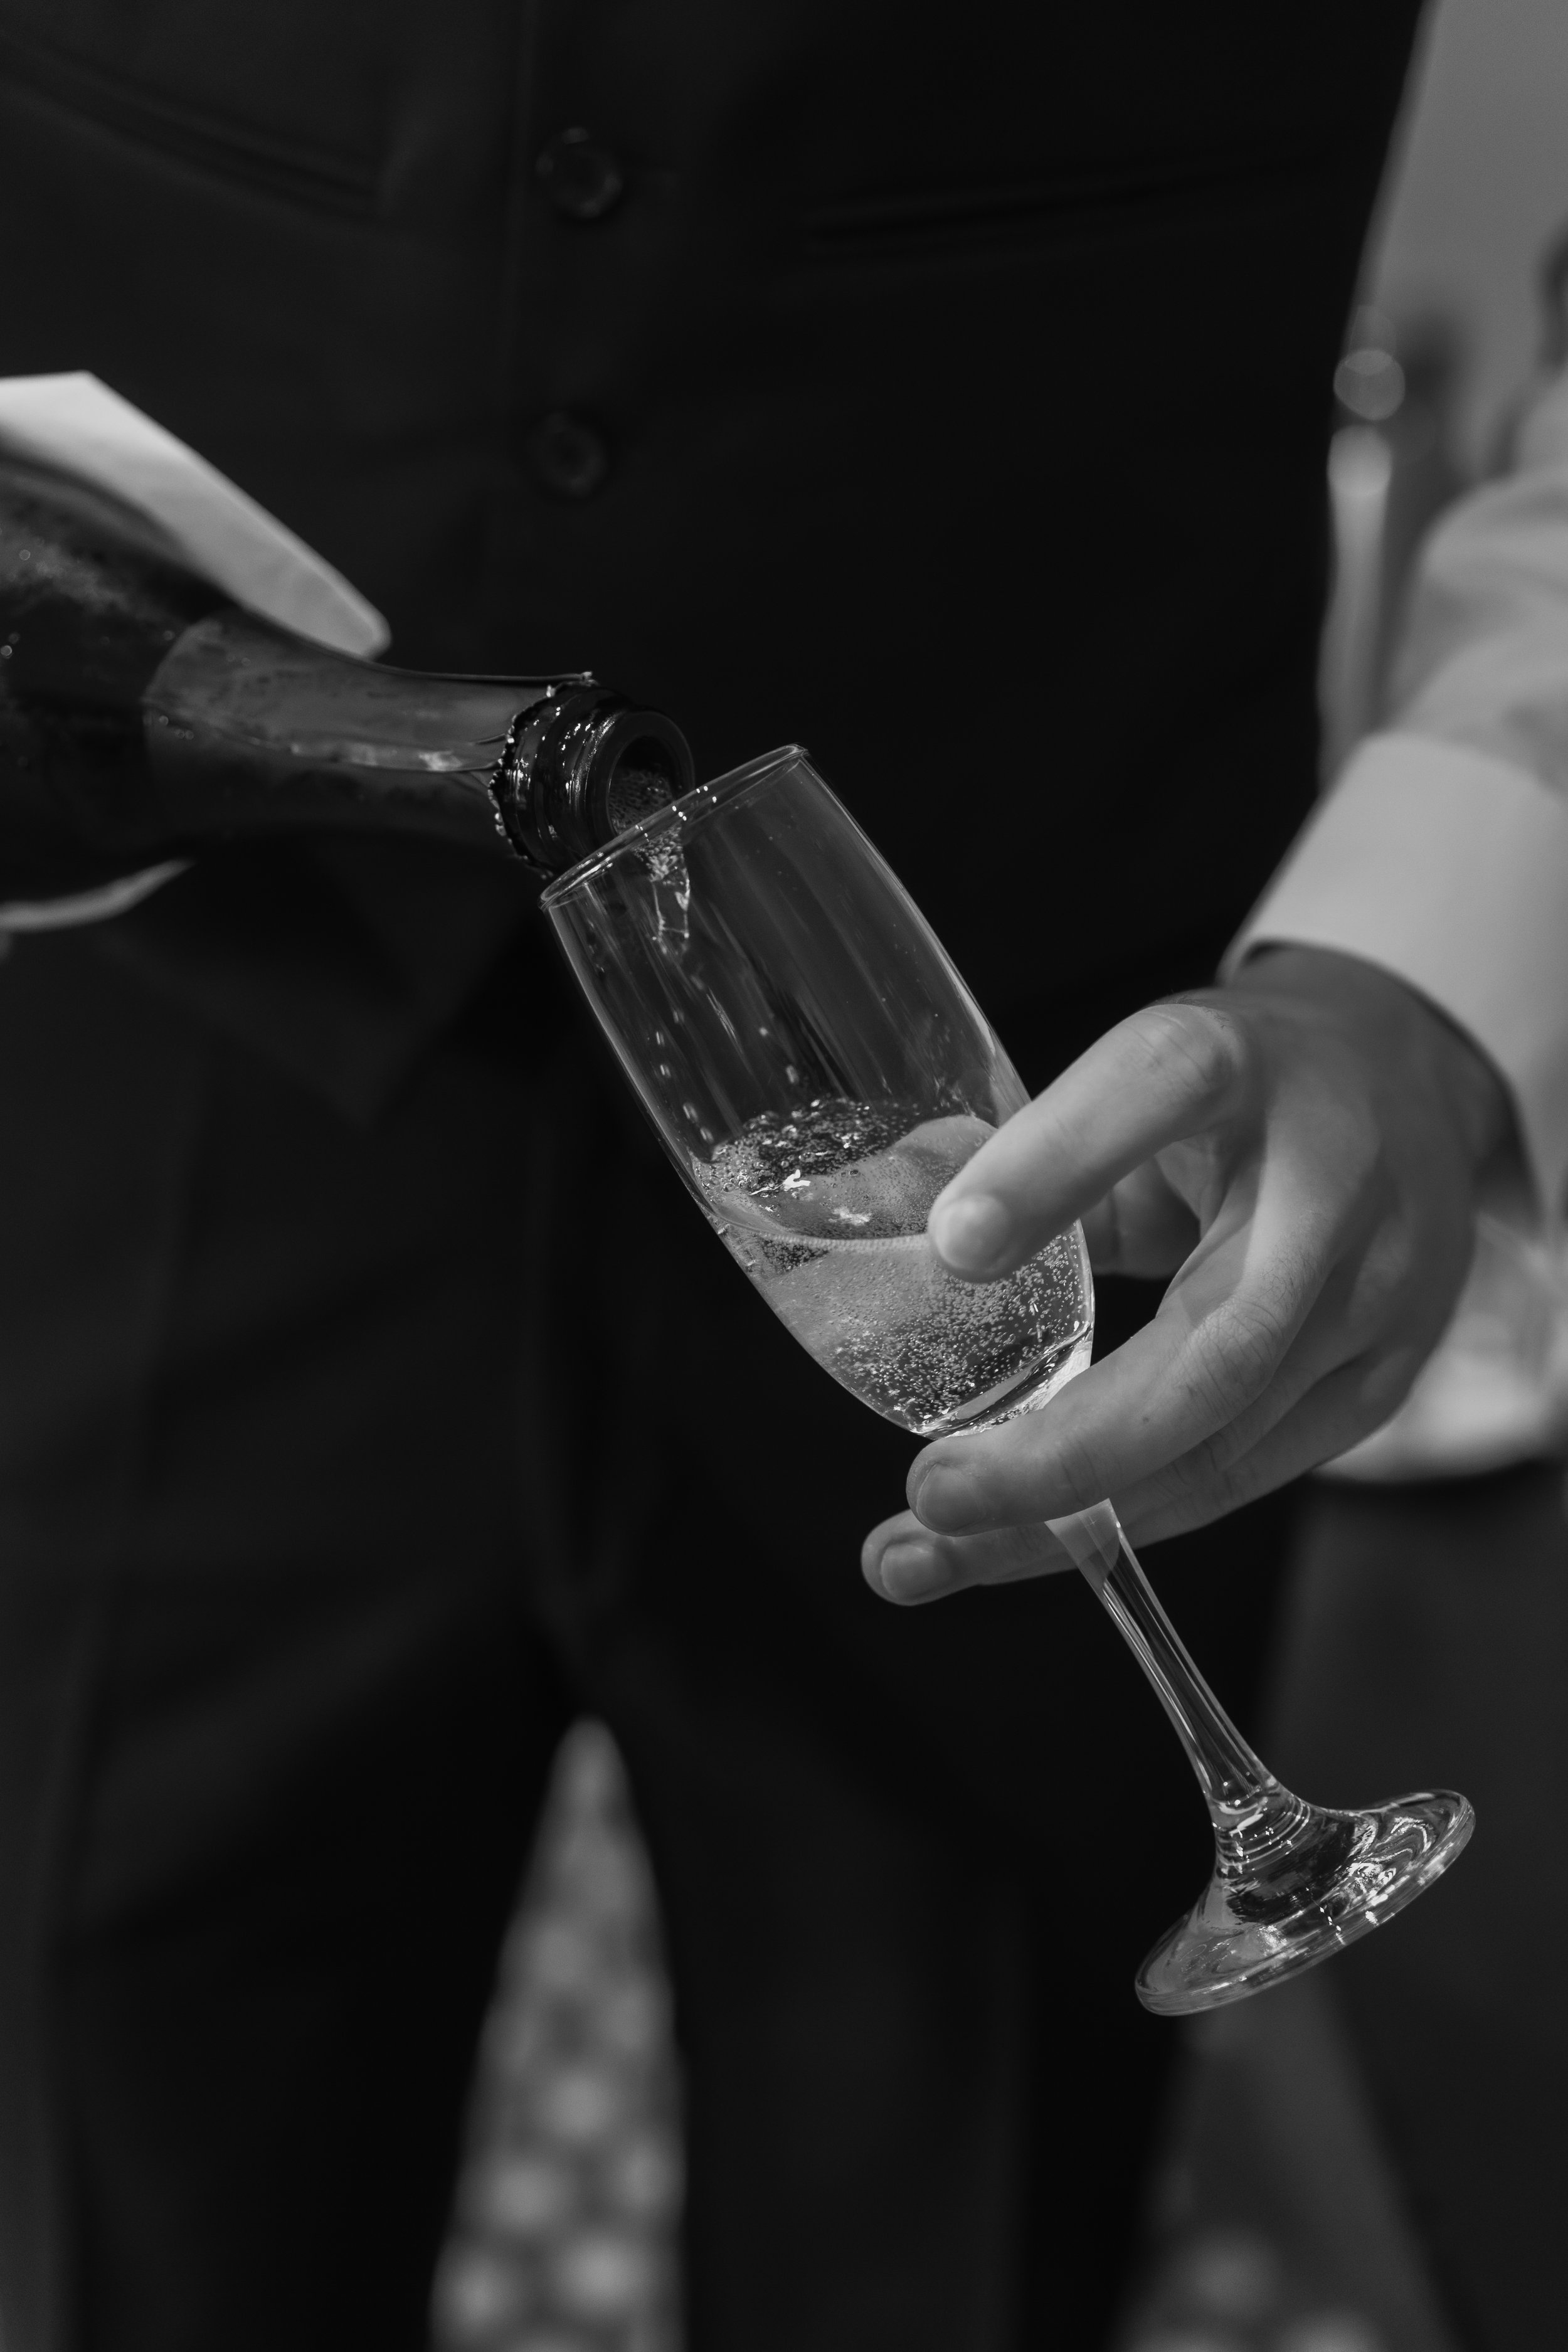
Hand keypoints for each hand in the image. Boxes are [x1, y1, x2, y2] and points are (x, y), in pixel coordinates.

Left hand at [862, 948, 1510, 1603]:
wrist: (1408, 1087)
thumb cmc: (1242, 1085)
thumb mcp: (1135, 1070)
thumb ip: (1026, 1146)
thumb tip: (868, 1206)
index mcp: (1244, 1062)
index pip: (1162, 1084)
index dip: (1056, 1165)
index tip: (954, 1246)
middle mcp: (1334, 1186)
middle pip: (1215, 1344)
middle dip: (1064, 1450)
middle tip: (931, 1492)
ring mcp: (1377, 1300)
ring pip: (1223, 1443)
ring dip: (1068, 1520)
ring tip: (927, 1556)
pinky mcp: (1383, 1383)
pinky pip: (1242, 1474)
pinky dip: (1124, 1519)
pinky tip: (1021, 1546)